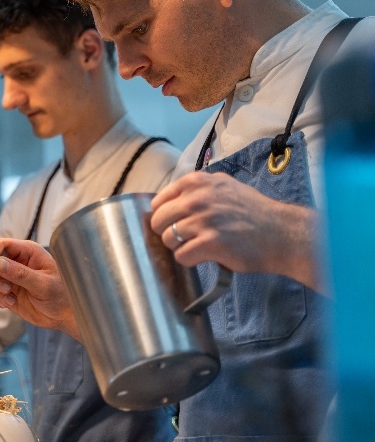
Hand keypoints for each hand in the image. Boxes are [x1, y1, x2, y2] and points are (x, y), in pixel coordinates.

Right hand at [0, 238, 81, 340]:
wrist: (63, 314)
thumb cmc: (61, 295)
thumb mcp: (44, 285)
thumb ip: (22, 274)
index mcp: (28, 251)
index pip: (1, 245)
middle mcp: (17, 260)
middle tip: (3, 289)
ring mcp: (10, 275)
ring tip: (10, 298)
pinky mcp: (6, 289)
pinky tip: (7, 304)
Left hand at [150, 171, 322, 291]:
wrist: (282, 232)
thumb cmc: (253, 212)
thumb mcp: (222, 186)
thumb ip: (196, 191)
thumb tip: (166, 204)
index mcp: (196, 181)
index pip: (159, 201)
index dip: (164, 216)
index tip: (174, 224)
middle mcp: (197, 197)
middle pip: (158, 221)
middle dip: (167, 232)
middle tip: (185, 239)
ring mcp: (203, 219)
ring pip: (167, 239)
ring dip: (179, 247)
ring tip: (198, 247)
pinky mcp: (210, 243)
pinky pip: (181, 256)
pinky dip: (189, 260)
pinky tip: (204, 256)